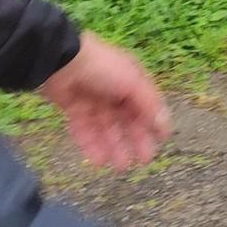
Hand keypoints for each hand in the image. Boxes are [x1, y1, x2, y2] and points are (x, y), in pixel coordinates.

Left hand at [37, 32, 172, 169]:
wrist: (61, 60)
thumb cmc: (103, 68)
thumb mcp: (132, 82)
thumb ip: (149, 105)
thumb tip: (165, 126)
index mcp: (131, 80)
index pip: (145, 106)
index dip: (152, 124)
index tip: (160, 142)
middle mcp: (113, 91)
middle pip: (126, 119)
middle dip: (134, 140)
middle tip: (141, 161)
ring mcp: (93, 100)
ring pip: (106, 128)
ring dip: (113, 147)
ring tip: (120, 167)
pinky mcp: (74, 109)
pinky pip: (85, 129)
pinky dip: (91, 145)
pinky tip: (98, 161)